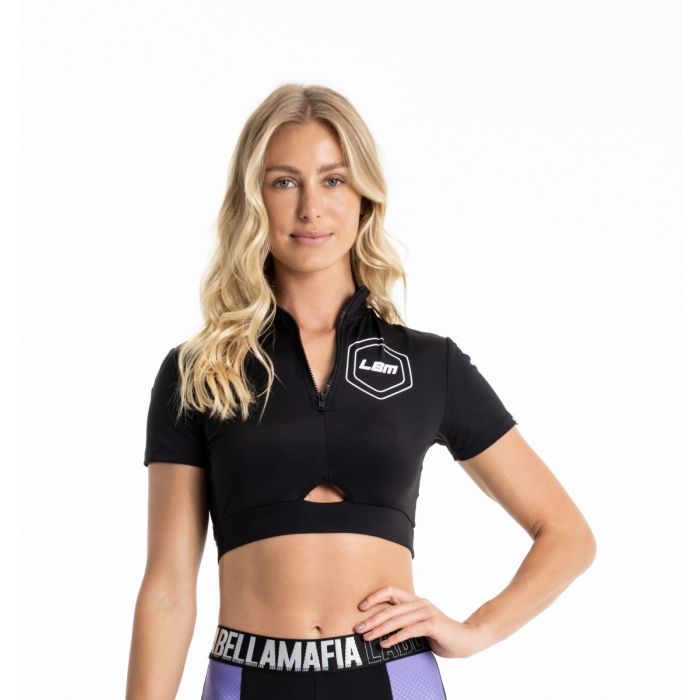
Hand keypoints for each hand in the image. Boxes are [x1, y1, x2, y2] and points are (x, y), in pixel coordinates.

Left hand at [354, 585, 486, 658]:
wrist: (466, 639)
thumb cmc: (440, 634)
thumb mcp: (419, 624)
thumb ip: (405, 622)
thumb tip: (381, 627)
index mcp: (415, 600)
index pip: (391, 591)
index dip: (375, 597)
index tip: (361, 608)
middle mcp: (419, 603)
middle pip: (390, 608)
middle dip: (372, 618)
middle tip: (358, 628)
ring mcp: (426, 612)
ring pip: (397, 619)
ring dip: (379, 629)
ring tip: (367, 637)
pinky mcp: (432, 624)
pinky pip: (409, 630)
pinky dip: (395, 638)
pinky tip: (385, 645)